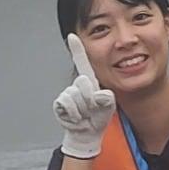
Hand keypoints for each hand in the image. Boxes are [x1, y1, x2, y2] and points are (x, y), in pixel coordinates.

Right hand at [53, 32, 115, 159]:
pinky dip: (75, 114)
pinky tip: (76, 118)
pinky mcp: (60, 103)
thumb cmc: (97, 117)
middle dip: (90, 98)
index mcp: (90, 82)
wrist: (87, 133)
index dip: (77, 49)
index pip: (83, 63)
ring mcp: (68, 93)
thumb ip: (107, 99)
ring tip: (85, 114)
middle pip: (83, 83)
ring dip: (83, 109)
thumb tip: (97, 94)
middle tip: (92, 109)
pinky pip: (68, 104)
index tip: (72, 36)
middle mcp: (77, 85)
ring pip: (76, 96)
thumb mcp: (108, 107)